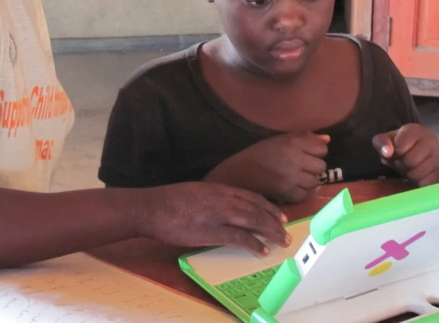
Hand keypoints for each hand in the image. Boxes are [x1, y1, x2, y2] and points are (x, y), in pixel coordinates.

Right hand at [137, 182, 290, 254]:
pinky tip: (261, 250)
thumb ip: (212, 198)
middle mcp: (223, 199)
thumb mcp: (195, 192)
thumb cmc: (169, 201)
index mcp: (218, 189)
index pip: (251, 196)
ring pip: (253, 221)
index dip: (268, 207)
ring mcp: (218, 214)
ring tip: (281, 241)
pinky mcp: (212, 231)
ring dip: (270, 232)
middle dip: (274, 221)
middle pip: (257, 209)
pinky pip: (239, 237)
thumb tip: (224, 208)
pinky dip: (253, 243)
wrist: (152, 207)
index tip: (279, 216)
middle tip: (286, 232)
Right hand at [204, 132, 329, 203]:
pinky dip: (300, 192)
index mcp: (291, 142)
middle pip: (321, 166)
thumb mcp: (279, 140)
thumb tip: (327, 139)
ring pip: (315, 182)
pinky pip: (305, 195)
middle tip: (301, 167)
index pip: (321, 148)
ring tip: (296, 178)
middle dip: (313, 167)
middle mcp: (293, 158)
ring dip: (308, 181)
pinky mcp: (286, 193)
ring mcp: (290, 177)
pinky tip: (291, 187)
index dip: (316, 152)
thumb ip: (304, 138)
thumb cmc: (259, 153)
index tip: (306, 154)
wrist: (238, 173)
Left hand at [372, 124, 438, 186]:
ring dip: (408, 174)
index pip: (400, 147)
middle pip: (410, 161)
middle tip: (400, 161)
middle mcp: (431, 140)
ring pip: (417, 174)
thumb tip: (387, 152)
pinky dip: (417, 182)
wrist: (413, 149)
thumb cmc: (397, 144)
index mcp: (415, 130)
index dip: (394, 153)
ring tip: (408, 167)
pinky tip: (416, 174)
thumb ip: (381, 143)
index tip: (395, 151)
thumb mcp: (383, 140)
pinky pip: (426, 183)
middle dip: (400, 164)